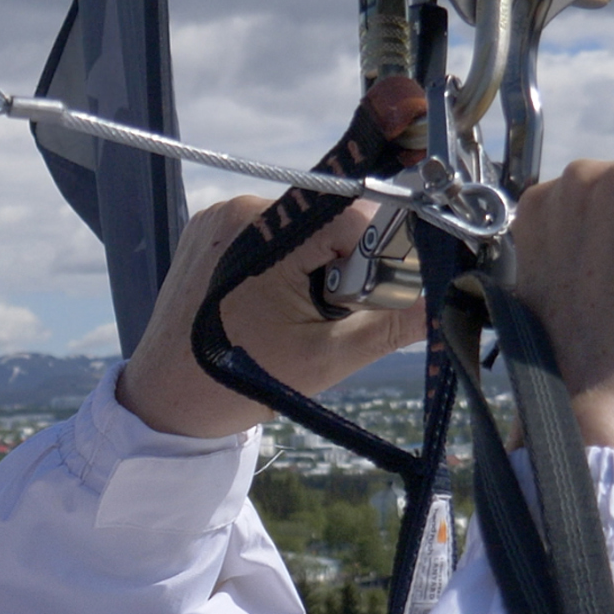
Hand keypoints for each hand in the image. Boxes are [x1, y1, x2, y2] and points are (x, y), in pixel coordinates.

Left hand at [118, 137, 432, 439]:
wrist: (164, 403)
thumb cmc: (239, 382)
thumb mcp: (327, 358)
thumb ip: (392, 323)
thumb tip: (449, 299)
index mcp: (265, 231)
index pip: (354, 216)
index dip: (375, 256)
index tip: (370, 297)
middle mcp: (238, 209)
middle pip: (327, 221)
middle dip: (342, 267)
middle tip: (322, 319)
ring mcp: (217, 218)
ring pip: (301, 230)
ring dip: (314, 268)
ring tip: (290, 318)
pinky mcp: (206, 232)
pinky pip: (269, 236)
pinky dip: (283, 266)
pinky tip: (266, 308)